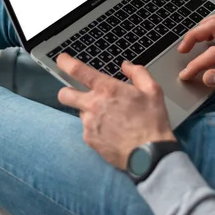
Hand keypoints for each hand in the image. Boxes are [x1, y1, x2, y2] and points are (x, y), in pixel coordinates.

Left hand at [56, 54, 174, 169]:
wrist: (149, 154)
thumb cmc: (152, 122)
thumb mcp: (153, 90)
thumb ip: (138, 73)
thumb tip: (126, 65)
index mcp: (107, 89)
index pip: (78, 70)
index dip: (66, 62)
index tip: (62, 59)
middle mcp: (93, 105)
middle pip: (64, 94)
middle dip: (67, 91)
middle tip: (80, 94)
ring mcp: (89, 124)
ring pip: (80, 113)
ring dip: (89, 112)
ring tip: (110, 118)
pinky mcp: (89, 140)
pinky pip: (87, 129)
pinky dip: (96, 128)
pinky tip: (112, 132)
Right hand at [178, 11, 214, 100]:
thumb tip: (206, 77)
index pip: (213, 54)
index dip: (196, 65)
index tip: (185, 75)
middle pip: (213, 26)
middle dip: (193, 36)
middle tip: (181, 50)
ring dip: (203, 26)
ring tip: (192, 40)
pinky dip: (214, 23)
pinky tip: (207, 34)